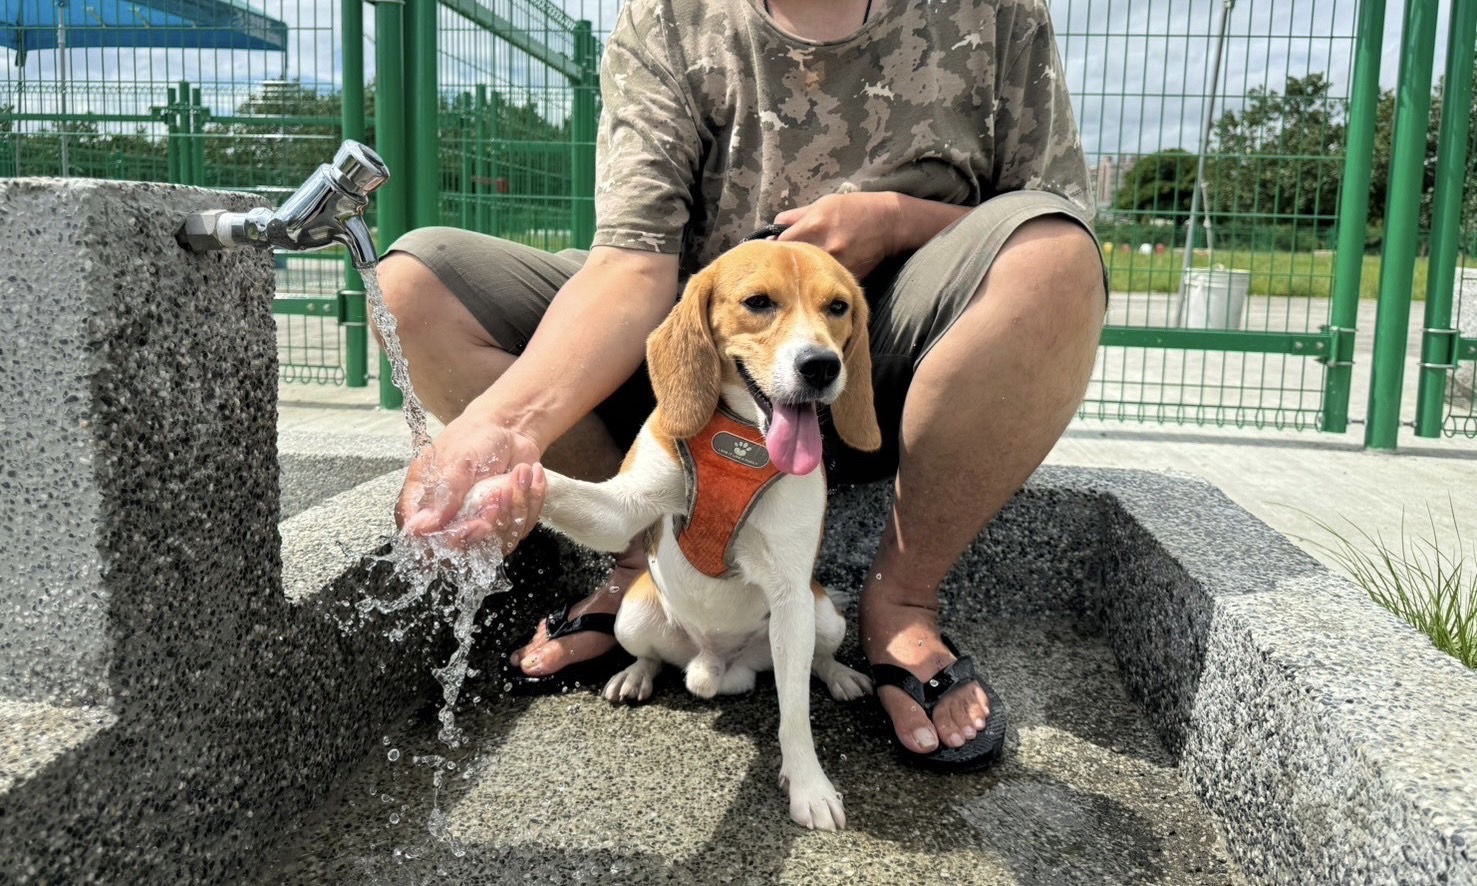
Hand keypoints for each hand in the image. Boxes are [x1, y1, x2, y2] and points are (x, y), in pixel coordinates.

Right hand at [396, 416, 546, 554]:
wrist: (509, 429)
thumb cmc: (475, 438)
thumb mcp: (458, 459)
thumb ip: (444, 492)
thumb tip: (420, 527)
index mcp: (423, 503)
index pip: (425, 540)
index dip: (453, 540)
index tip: (478, 524)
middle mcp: (447, 521)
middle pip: (465, 550)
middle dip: (493, 522)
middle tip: (502, 492)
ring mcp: (475, 526)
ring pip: (498, 541)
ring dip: (517, 505)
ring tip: (520, 472)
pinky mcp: (503, 525)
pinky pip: (520, 530)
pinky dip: (532, 502)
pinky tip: (531, 477)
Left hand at [773, 192, 899, 278]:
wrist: (889, 222)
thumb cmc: (854, 209)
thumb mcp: (823, 204)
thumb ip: (796, 216)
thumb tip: (774, 227)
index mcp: (814, 225)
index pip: (781, 243)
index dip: (773, 247)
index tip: (772, 250)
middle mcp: (824, 246)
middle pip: (792, 262)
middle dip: (786, 263)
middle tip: (784, 263)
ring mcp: (837, 263)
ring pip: (808, 275)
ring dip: (803, 274)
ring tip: (801, 271)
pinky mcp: (848, 275)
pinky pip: (827, 281)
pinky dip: (821, 279)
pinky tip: (820, 276)